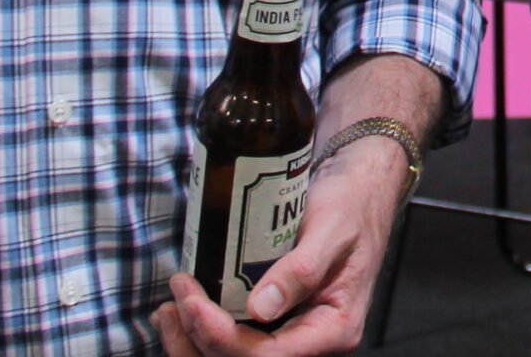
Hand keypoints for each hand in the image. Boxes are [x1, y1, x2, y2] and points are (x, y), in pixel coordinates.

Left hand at [152, 134, 410, 355]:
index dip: (222, 338)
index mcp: (334, 329)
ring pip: (231, 356)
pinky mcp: (275, 321)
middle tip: (177, 297)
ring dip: (193, 339)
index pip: (269, 356)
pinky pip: (233, 340)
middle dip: (199, 338)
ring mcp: (292, 333)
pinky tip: (181, 309)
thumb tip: (261, 309)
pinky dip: (201, 330)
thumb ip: (302, 269)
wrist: (360, 191)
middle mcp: (311, 340)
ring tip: (169, 307)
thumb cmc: (353, 205)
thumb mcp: (333, 230)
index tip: (193, 302)